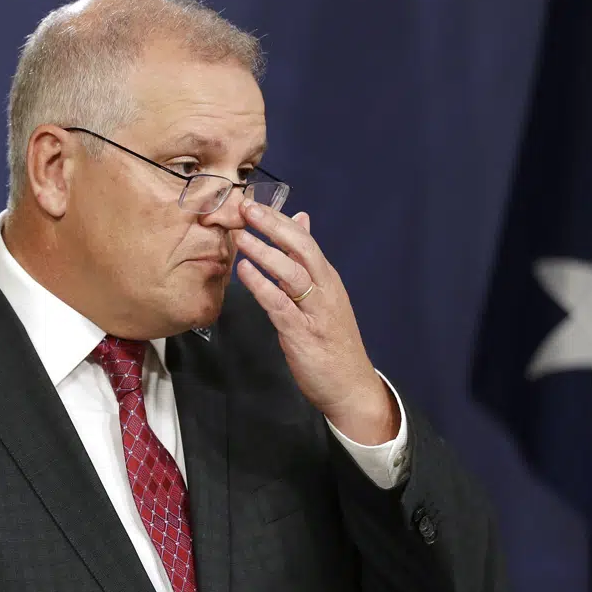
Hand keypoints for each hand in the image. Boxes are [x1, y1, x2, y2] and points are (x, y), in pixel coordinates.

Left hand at [234, 200, 398, 445]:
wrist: (351, 387)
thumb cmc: (333, 342)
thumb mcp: (323, 297)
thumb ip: (308, 263)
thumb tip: (300, 221)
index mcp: (328, 280)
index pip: (305, 240)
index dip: (279, 220)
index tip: (255, 204)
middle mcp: (325, 290)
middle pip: (301, 248)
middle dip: (273, 225)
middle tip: (247, 208)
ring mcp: (315, 312)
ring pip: (292, 272)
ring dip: (265, 251)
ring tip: (240, 236)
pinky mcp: (302, 334)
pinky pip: (280, 304)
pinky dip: (262, 286)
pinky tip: (245, 272)